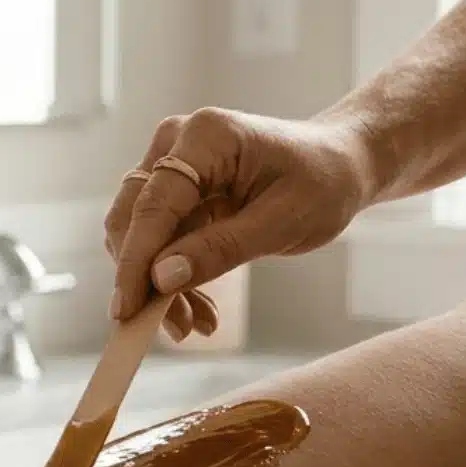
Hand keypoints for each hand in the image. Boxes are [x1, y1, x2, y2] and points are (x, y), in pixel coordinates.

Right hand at [105, 108, 373, 322]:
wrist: (339, 164)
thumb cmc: (323, 183)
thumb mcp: (284, 222)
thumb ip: (221, 248)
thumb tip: (162, 278)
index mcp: (205, 137)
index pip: (154, 204)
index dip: (136, 260)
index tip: (127, 310)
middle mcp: (175, 142)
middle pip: (133, 217)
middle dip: (146, 278)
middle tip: (177, 329)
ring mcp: (170, 163)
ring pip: (140, 233)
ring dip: (159, 283)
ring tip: (196, 324)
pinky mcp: (174, 189)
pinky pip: (159, 238)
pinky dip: (173, 275)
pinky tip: (198, 307)